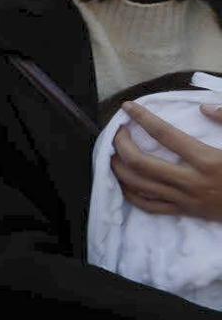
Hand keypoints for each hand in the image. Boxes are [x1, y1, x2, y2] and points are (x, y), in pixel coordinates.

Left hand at [110, 103, 221, 220]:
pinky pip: (150, 206)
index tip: (128, 107)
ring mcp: (187, 200)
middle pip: (142, 163)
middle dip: (121, 145)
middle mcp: (192, 182)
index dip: (143, 118)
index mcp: (208, 160)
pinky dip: (131, 193)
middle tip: (117, 132)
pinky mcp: (186, 212)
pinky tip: (124, 182)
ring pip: (140, 186)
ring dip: (119, 168)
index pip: (165, 135)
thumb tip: (203, 108)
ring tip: (111, 154)